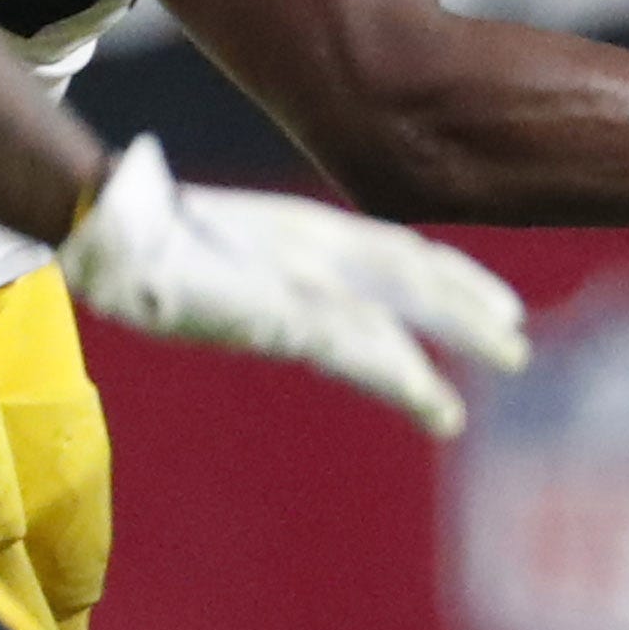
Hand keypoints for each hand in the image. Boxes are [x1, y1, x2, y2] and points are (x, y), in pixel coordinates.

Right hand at [60, 135, 528, 438]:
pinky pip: (358, 347)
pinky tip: (432, 402)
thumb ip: (268, 272)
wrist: (112, 227)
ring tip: (507, 361)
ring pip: (402, 307)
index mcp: (307, 228)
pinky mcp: (284, 310)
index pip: (401, 250)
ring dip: (457, 336)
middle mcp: (318, 243)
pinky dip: (400, 375)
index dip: (452, 277)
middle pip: (416, 271)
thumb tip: (280, 296)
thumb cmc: (149, 239)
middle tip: (516, 341)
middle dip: (469, 305)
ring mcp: (303, 273)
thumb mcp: (231, 252)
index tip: (498, 307)